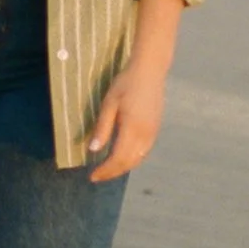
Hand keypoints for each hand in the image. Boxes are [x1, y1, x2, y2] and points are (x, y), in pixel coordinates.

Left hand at [86, 58, 166, 180]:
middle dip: (112, 173)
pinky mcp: (156, 129)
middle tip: (97, 176)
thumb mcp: (109, 103)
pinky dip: (132, 159)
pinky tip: (122, 157)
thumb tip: (93, 150)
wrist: (150, 71)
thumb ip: (102, 128)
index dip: (105, 171)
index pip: (118, 159)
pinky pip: (143, 152)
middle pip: (128, 163)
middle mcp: (145, 135)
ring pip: (137, 159)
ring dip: (122, 168)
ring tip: (107, 169)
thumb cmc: (126, 84)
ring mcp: (153, 133)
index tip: (92, 176)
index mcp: (132, 129)